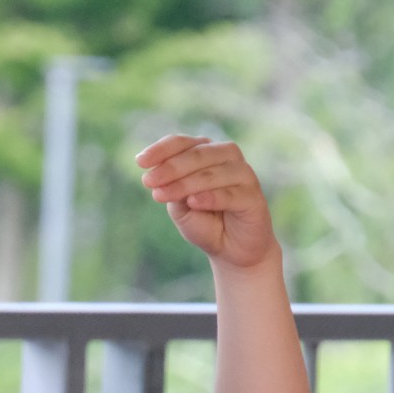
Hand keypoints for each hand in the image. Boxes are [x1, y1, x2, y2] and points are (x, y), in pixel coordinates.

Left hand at [136, 135, 279, 270]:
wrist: (231, 250)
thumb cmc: (205, 222)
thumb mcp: (181, 207)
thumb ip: (173, 190)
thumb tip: (157, 175)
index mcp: (206, 152)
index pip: (182, 143)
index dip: (161, 150)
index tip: (139, 162)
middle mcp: (226, 156)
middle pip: (197, 154)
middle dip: (170, 167)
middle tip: (148, 181)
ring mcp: (243, 174)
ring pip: (212, 173)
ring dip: (185, 183)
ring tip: (161, 196)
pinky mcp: (253, 196)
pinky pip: (230, 194)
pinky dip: (211, 197)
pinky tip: (193, 202)